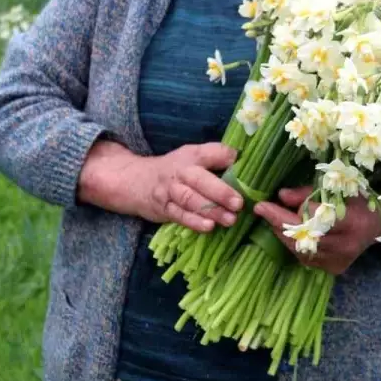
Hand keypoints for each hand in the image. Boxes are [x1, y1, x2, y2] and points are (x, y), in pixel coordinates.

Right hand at [78, 140, 242, 232]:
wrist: (136, 181)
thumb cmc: (175, 170)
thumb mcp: (193, 156)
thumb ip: (216, 158)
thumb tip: (244, 160)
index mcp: (192, 156)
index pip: (209, 153)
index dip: (224, 156)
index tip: (240, 162)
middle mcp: (181, 172)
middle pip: (200, 180)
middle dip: (220, 192)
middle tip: (239, 203)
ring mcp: (170, 191)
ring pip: (190, 200)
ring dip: (210, 211)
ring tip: (230, 219)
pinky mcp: (164, 209)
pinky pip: (179, 216)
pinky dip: (193, 222)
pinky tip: (208, 228)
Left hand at [254, 187, 380, 275]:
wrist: (379, 225)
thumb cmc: (360, 200)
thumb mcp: (339, 188)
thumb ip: (309, 192)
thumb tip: (280, 195)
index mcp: (353, 222)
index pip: (309, 221)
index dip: (283, 214)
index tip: (262, 205)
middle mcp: (346, 247)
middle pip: (302, 238)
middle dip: (278, 223)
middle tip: (262, 209)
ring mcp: (339, 262)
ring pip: (300, 250)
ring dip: (282, 234)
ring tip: (271, 217)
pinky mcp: (334, 269)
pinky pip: (306, 257)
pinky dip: (293, 244)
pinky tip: (286, 231)